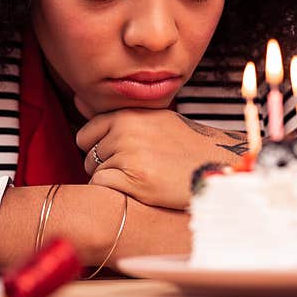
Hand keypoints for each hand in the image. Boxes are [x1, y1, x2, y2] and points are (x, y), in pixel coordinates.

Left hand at [75, 109, 248, 209]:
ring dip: (112, 181)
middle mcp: (126, 130)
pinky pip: (102, 188)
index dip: (99, 149)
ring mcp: (129, 154)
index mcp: (129, 114)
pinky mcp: (134, 179)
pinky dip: (115, 194)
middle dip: (104, 166)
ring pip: (95, 174)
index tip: (120, 156)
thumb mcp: (156, 120)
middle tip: (135, 170)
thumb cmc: (188, 147)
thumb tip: (78, 102)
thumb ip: (121, 117)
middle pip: (88, 156)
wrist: (217, 166)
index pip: (86, 134)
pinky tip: (140, 190)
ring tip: (142, 178)